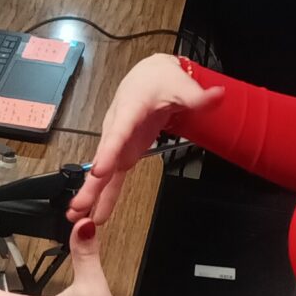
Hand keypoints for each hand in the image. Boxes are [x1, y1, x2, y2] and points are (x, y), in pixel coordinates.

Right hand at [69, 52, 224, 228]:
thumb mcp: (182, 86)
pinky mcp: (123, 154)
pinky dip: (103, 195)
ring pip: (102, 172)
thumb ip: (197, 97)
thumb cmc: (161, 80)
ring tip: (77, 218)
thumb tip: (218, 95)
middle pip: (103, 159)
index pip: (118, 133)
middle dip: (91, 184)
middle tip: (78, 206)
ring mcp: (118, 144)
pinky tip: (95, 213)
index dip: (109, 152)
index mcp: (129, 110)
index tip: (99, 171)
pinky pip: (112, 177)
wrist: (148, 77)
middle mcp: (117, 129)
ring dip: (90, 195)